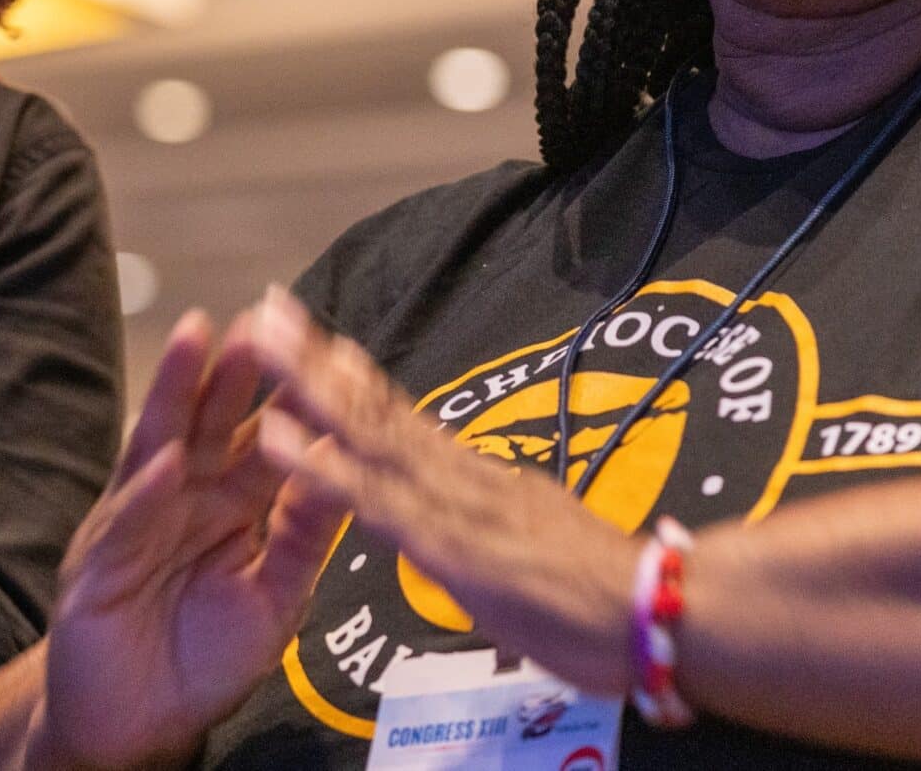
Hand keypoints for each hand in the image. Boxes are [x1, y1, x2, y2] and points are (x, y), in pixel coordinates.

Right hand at [31, 309, 347, 770]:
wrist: (135, 724)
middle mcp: (185, 496)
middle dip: (236, 371)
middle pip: (214, 421)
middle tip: (264, 317)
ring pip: (161, 443)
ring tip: (197, 338)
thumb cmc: (204, 657)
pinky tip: (166, 461)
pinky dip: (146, 491)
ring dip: (178, 392)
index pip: (269, 439)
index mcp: (234, 504)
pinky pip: (128, 519)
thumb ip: (303, 540)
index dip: (294, 397)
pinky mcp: (100, 559)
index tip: (328, 347)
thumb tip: (342, 471)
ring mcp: (138, 518)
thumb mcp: (274, 600)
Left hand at [245, 288, 637, 694]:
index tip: (313, 339)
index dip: (353, 378)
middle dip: (315, 358)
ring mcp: (448, 503)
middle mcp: (457, 475)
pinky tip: (277, 436)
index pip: (402, 419)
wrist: (660, 612)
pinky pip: (370, 499)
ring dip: (305, 385)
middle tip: (269, 307)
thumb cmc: (606, 598)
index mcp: (475, 479)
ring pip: (364, 432)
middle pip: (373, 407)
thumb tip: (484, 518)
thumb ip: (497, 526)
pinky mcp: (444, 543)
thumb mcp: (534, 547)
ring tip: (260, 339)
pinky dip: (320, 465)